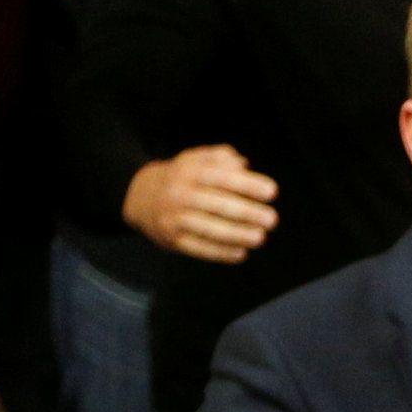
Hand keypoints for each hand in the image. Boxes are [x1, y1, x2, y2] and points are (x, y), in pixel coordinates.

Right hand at [121, 144, 278, 262]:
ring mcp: (174, 218)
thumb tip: (243, 163)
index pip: (221, 177)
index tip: (272, 192)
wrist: (138, 196)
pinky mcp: (172, 239)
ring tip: (260, 238)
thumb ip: (218, 158)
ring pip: (208, 228)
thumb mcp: (194, 160)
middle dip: (246, 212)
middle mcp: (180, 194)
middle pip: (216, 203)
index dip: (247, 184)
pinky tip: (241, 253)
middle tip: (271, 219)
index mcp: (188, 172)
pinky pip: (198, 248)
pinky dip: (220, 252)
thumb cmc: (181, 178)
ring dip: (236, 234)